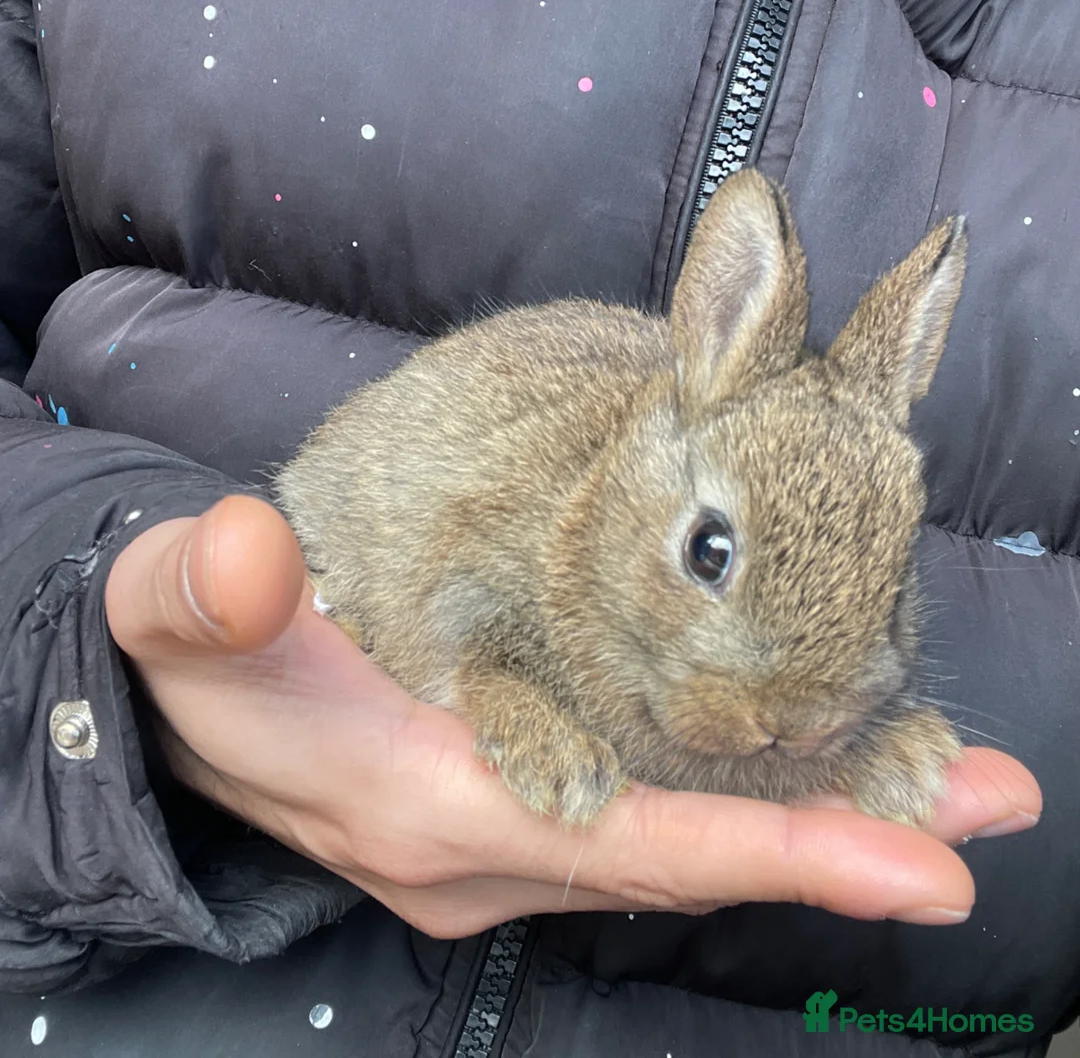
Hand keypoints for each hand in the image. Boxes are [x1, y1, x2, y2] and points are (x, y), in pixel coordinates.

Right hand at [105, 496, 1041, 938]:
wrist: (182, 725)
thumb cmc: (195, 671)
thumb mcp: (178, 618)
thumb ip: (207, 591)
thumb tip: (245, 551)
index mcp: (429, 802)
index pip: (629, 839)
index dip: (775, 848)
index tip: (921, 863)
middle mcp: (490, 850)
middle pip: (692, 856)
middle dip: (844, 835)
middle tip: (990, 801)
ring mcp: (510, 846)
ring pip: (686, 845)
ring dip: (814, 820)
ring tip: (948, 784)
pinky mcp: (518, 819)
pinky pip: (657, 824)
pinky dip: (748, 808)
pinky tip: (819, 776)